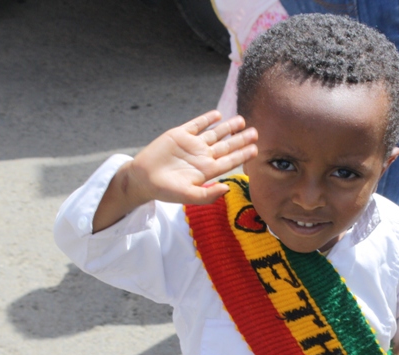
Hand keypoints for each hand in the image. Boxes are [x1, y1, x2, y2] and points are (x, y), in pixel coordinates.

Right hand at [129, 110, 257, 205]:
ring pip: (214, 133)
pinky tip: (218, 115)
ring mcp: (192, 144)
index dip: (243, 155)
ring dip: (228, 127)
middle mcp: (202, 156)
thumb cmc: (166, 191)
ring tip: (241, 120)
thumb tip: (227, 189)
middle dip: (240, 139)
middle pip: (226, 146)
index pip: (229, 161)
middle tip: (255, 132)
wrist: (143, 179)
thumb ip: (208, 194)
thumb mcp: (189, 196)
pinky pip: (196, 124)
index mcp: (207, 170)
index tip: (255, 149)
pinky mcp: (179, 134)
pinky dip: (206, 119)